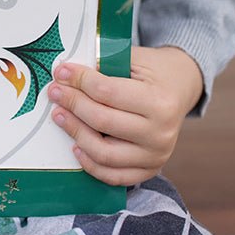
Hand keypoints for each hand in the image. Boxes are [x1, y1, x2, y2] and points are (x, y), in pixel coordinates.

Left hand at [47, 46, 203, 185]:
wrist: (180, 89)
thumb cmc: (153, 72)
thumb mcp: (135, 59)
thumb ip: (105, 65)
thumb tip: (67, 75)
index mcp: (160, 101)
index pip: (108, 92)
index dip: (80, 80)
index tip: (61, 72)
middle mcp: (161, 133)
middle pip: (103, 121)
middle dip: (73, 103)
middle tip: (54, 91)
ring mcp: (156, 156)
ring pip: (104, 152)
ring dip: (75, 133)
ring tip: (60, 116)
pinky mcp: (149, 170)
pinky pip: (113, 175)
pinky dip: (90, 164)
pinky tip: (75, 145)